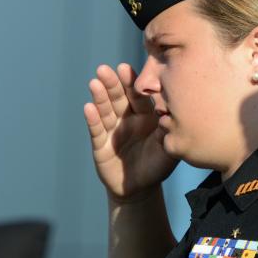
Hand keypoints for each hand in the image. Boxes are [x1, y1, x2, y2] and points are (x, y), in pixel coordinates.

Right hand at [84, 63, 179, 202]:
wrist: (140, 189)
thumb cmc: (157, 166)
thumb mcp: (167, 149)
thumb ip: (168, 132)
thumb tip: (169, 115)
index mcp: (145, 116)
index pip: (137, 96)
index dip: (131, 83)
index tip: (124, 68)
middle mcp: (127, 119)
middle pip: (118, 98)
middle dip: (111, 83)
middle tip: (104, 69)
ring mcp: (112, 130)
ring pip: (105, 110)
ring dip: (99, 97)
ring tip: (94, 83)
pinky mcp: (101, 145)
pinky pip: (96, 130)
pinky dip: (93, 119)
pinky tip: (88, 107)